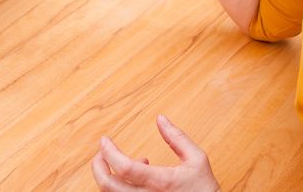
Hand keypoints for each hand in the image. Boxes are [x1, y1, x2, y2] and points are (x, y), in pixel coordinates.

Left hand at [91, 115, 219, 191]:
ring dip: (110, 177)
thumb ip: (177, 138)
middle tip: (101, 153)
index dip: (109, 152)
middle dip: (97, 166)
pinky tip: (136, 179)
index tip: (104, 140)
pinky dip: (120, 187)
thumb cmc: (205, 191)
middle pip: (108, 186)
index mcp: (161, 182)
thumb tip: (160, 119)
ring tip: (127, 163)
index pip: (125, 168)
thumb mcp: (197, 160)